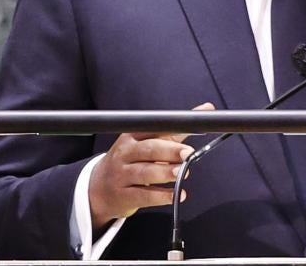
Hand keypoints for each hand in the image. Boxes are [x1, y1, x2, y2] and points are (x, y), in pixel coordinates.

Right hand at [89, 102, 214, 228]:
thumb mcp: (148, 142)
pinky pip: (144, 196)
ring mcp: (122, 175)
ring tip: (182, 173)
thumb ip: (176, 128)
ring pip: (145, 172)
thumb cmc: (130, 161)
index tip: (191, 127)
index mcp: (132, 136)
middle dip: (169, 151)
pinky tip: (176, 195)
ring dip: (165, 172)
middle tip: (187, 154)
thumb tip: (206, 109)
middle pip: (148, 150)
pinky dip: (162, 196)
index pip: (153, 129)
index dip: (172, 128)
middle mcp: (125, 153)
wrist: (99, 189)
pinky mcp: (123, 196)